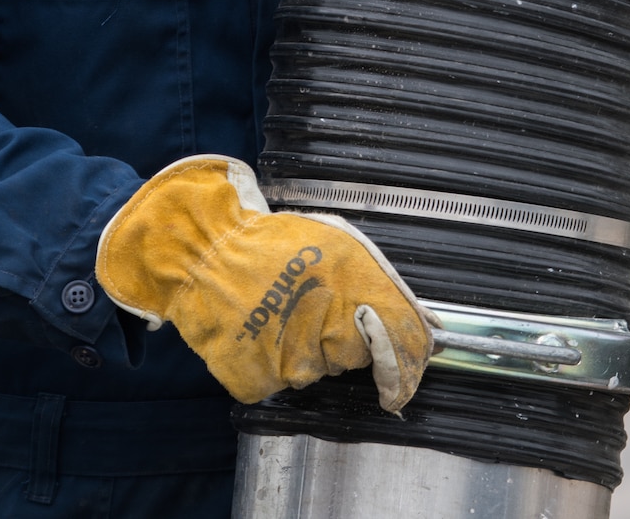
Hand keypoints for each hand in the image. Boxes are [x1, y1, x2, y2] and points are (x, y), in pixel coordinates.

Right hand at [94, 156, 432, 411]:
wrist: (202, 253)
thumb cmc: (269, 245)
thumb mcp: (338, 245)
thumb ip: (384, 286)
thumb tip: (427, 326)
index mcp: (351, 287)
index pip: (402, 343)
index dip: (409, 364)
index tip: (402, 378)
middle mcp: (322, 330)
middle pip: (355, 358)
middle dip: (343, 339)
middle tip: (310, 305)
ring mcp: (287, 361)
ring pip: (315, 372)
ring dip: (304, 350)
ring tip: (278, 311)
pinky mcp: (255, 381)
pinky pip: (278, 384)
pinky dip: (270, 364)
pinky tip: (257, 332)